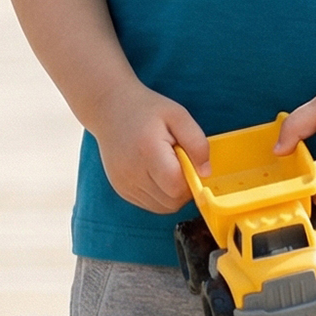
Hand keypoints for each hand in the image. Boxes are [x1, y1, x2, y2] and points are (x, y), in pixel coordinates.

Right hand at [94, 83, 208, 212]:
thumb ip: (197, 144)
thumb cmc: (146, 110)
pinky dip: (159, 195)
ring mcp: (124, 184)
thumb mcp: (179, 116)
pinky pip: (149, 204)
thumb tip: (205, 173)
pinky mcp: (121, 190)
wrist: (110, 108)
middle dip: (183, 189)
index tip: (189, 163)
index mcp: (148, 152)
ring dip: (172, 194)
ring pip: (161, 207)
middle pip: (171, 202)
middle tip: (180, 164)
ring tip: (167, 167)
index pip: (177, 187)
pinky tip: (156, 173)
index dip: (191, 181)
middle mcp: (132, 173)